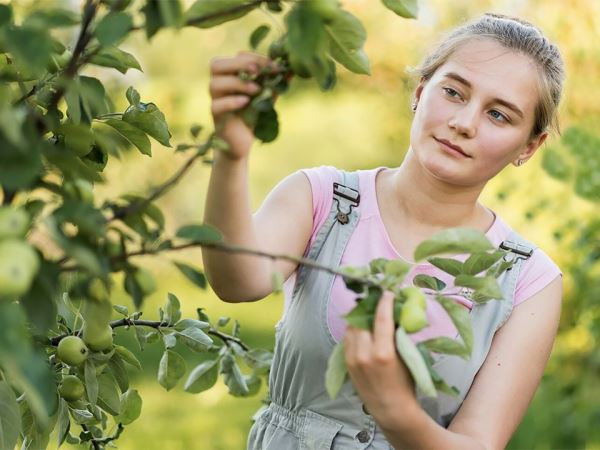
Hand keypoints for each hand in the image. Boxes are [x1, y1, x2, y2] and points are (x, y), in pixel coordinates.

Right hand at [208, 51, 279, 159]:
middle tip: (257, 71)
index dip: (255, 57)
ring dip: (237, 83)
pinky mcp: (216, 117)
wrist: (243, 143)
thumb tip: (292, 70)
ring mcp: (215, 101)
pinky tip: (246, 103)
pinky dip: (231, 102)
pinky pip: (216, 105)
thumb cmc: (253, 117)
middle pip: (217, 65)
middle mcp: (220, 85)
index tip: (273, 65)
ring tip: (256, 90)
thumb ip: (275, 84)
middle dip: (239, 64)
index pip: (237, 56)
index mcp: (231, 76)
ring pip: (215, 84)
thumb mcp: (267, 98)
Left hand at [343, 291, 417, 427]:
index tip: (387, 292)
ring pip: (351, 328)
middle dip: (368, 308)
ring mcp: (352, 359)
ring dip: (359, 319)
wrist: (391, 408)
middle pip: (361, 320)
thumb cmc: (405, 383)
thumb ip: (398, 335)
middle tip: (376, 301)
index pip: (381, 319)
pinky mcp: (346, 363)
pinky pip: (348, 339)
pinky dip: (354, 331)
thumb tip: (394, 312)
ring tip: (368, 313)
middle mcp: (364, 354)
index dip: (384, 302)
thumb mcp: (406, 356)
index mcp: (383, 353)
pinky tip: (362, 329)